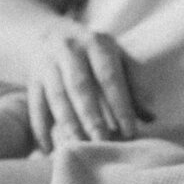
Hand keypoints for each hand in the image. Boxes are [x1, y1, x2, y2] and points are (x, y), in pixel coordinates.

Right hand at [28, 26, 152, 148]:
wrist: (49, 33)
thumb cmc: (94, 54)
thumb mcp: (117, 58)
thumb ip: (135, 84)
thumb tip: (151, 116)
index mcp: (96, 43)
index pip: (109, 77)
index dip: (120, 105)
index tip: (130, 131)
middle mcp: (69, 49)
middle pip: (79, 86)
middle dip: (91, 116)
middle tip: (103, 142)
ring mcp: (46, 64)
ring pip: (56, 97)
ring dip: (68, 124)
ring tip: (78, 147)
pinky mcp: (32, 80)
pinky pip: (35, 106)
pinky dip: (40, 129)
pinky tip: (48, 150)